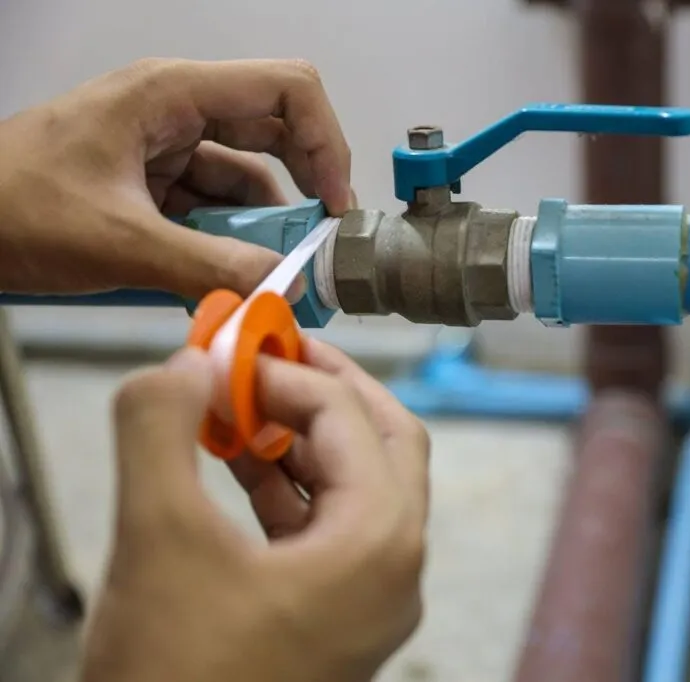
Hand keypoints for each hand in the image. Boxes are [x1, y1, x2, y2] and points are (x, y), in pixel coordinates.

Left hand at [0, 58, 352, 298]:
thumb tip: (282, 284)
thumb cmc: (4, 205)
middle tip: (315, 247)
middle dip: (304, 193)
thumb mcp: (118, 242)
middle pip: (276, 137)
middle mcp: (175, 112)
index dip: (326, 143)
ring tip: (265, 278)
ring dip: (263, 230)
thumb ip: (209, 266)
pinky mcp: (153, 185)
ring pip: (246, 182)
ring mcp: (164, 148)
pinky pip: (214, 209)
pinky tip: (227, 279)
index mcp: (169, 95)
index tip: (334, 204)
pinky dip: (228, 245)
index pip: (286, 91)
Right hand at [81, 340, 428, 681]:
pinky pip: (329, 529)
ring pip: (357, 485)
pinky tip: (236, 465)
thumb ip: (161, 429)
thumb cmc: (178, 678)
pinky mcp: (338, 619)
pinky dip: (290, 488)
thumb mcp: (157, 538)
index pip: (350, 418)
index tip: (228, 352)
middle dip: (325, 392)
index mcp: (381, 540)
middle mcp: (396, 567)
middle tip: (268, 357)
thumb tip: (183, 363)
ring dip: (302, 438)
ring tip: (237, 407)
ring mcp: (373, 598)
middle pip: (383, 442)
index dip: (289, 372)